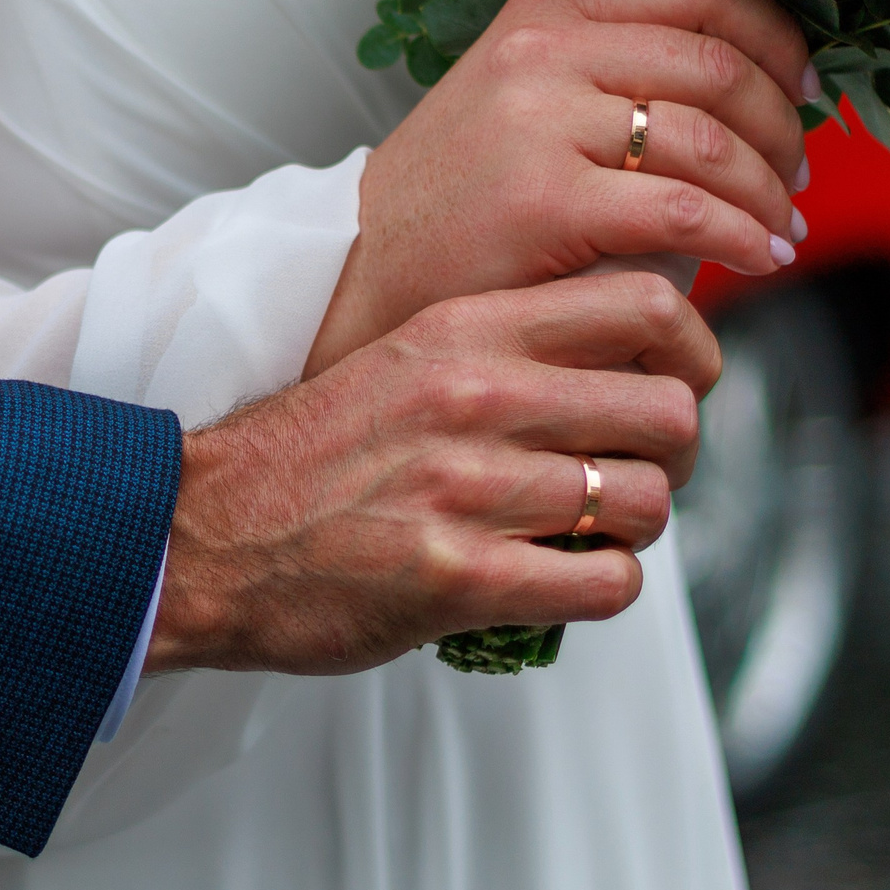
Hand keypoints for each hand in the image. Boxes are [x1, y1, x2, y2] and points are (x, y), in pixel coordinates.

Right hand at [149, 273, 717, 674]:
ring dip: (636, 527)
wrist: (201, 535)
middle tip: (639, 473)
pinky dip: (606, 586)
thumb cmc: (309, 456)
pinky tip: (567, 577)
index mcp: (465, 330)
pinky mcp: (460, 578)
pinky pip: (606, 581)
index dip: (689, 352)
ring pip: (647, 501)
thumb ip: (503, 349)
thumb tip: (619, 355)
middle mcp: (476, 397)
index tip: (675, 384)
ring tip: (594, 532)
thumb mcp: (405, 359)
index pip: (644, 304)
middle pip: (668, 410)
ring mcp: (469, 489)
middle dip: (672, 454)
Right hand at [305, 0, 814, 375]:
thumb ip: (619, 74)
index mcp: (549, 9)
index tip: (806, 90)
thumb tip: (756, 84)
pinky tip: (755, 258)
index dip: (778, 37)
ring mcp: (539, 119)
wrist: (370, 275)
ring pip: (711, 138)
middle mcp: (543, 48)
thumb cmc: (466, 201)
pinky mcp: (544, 197)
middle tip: (799, 178)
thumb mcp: (529, 100)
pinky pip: (685, 207)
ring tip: (783, 230)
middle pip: (719, 64)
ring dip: (770, 192)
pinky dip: (741, 234)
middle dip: (784, 127)